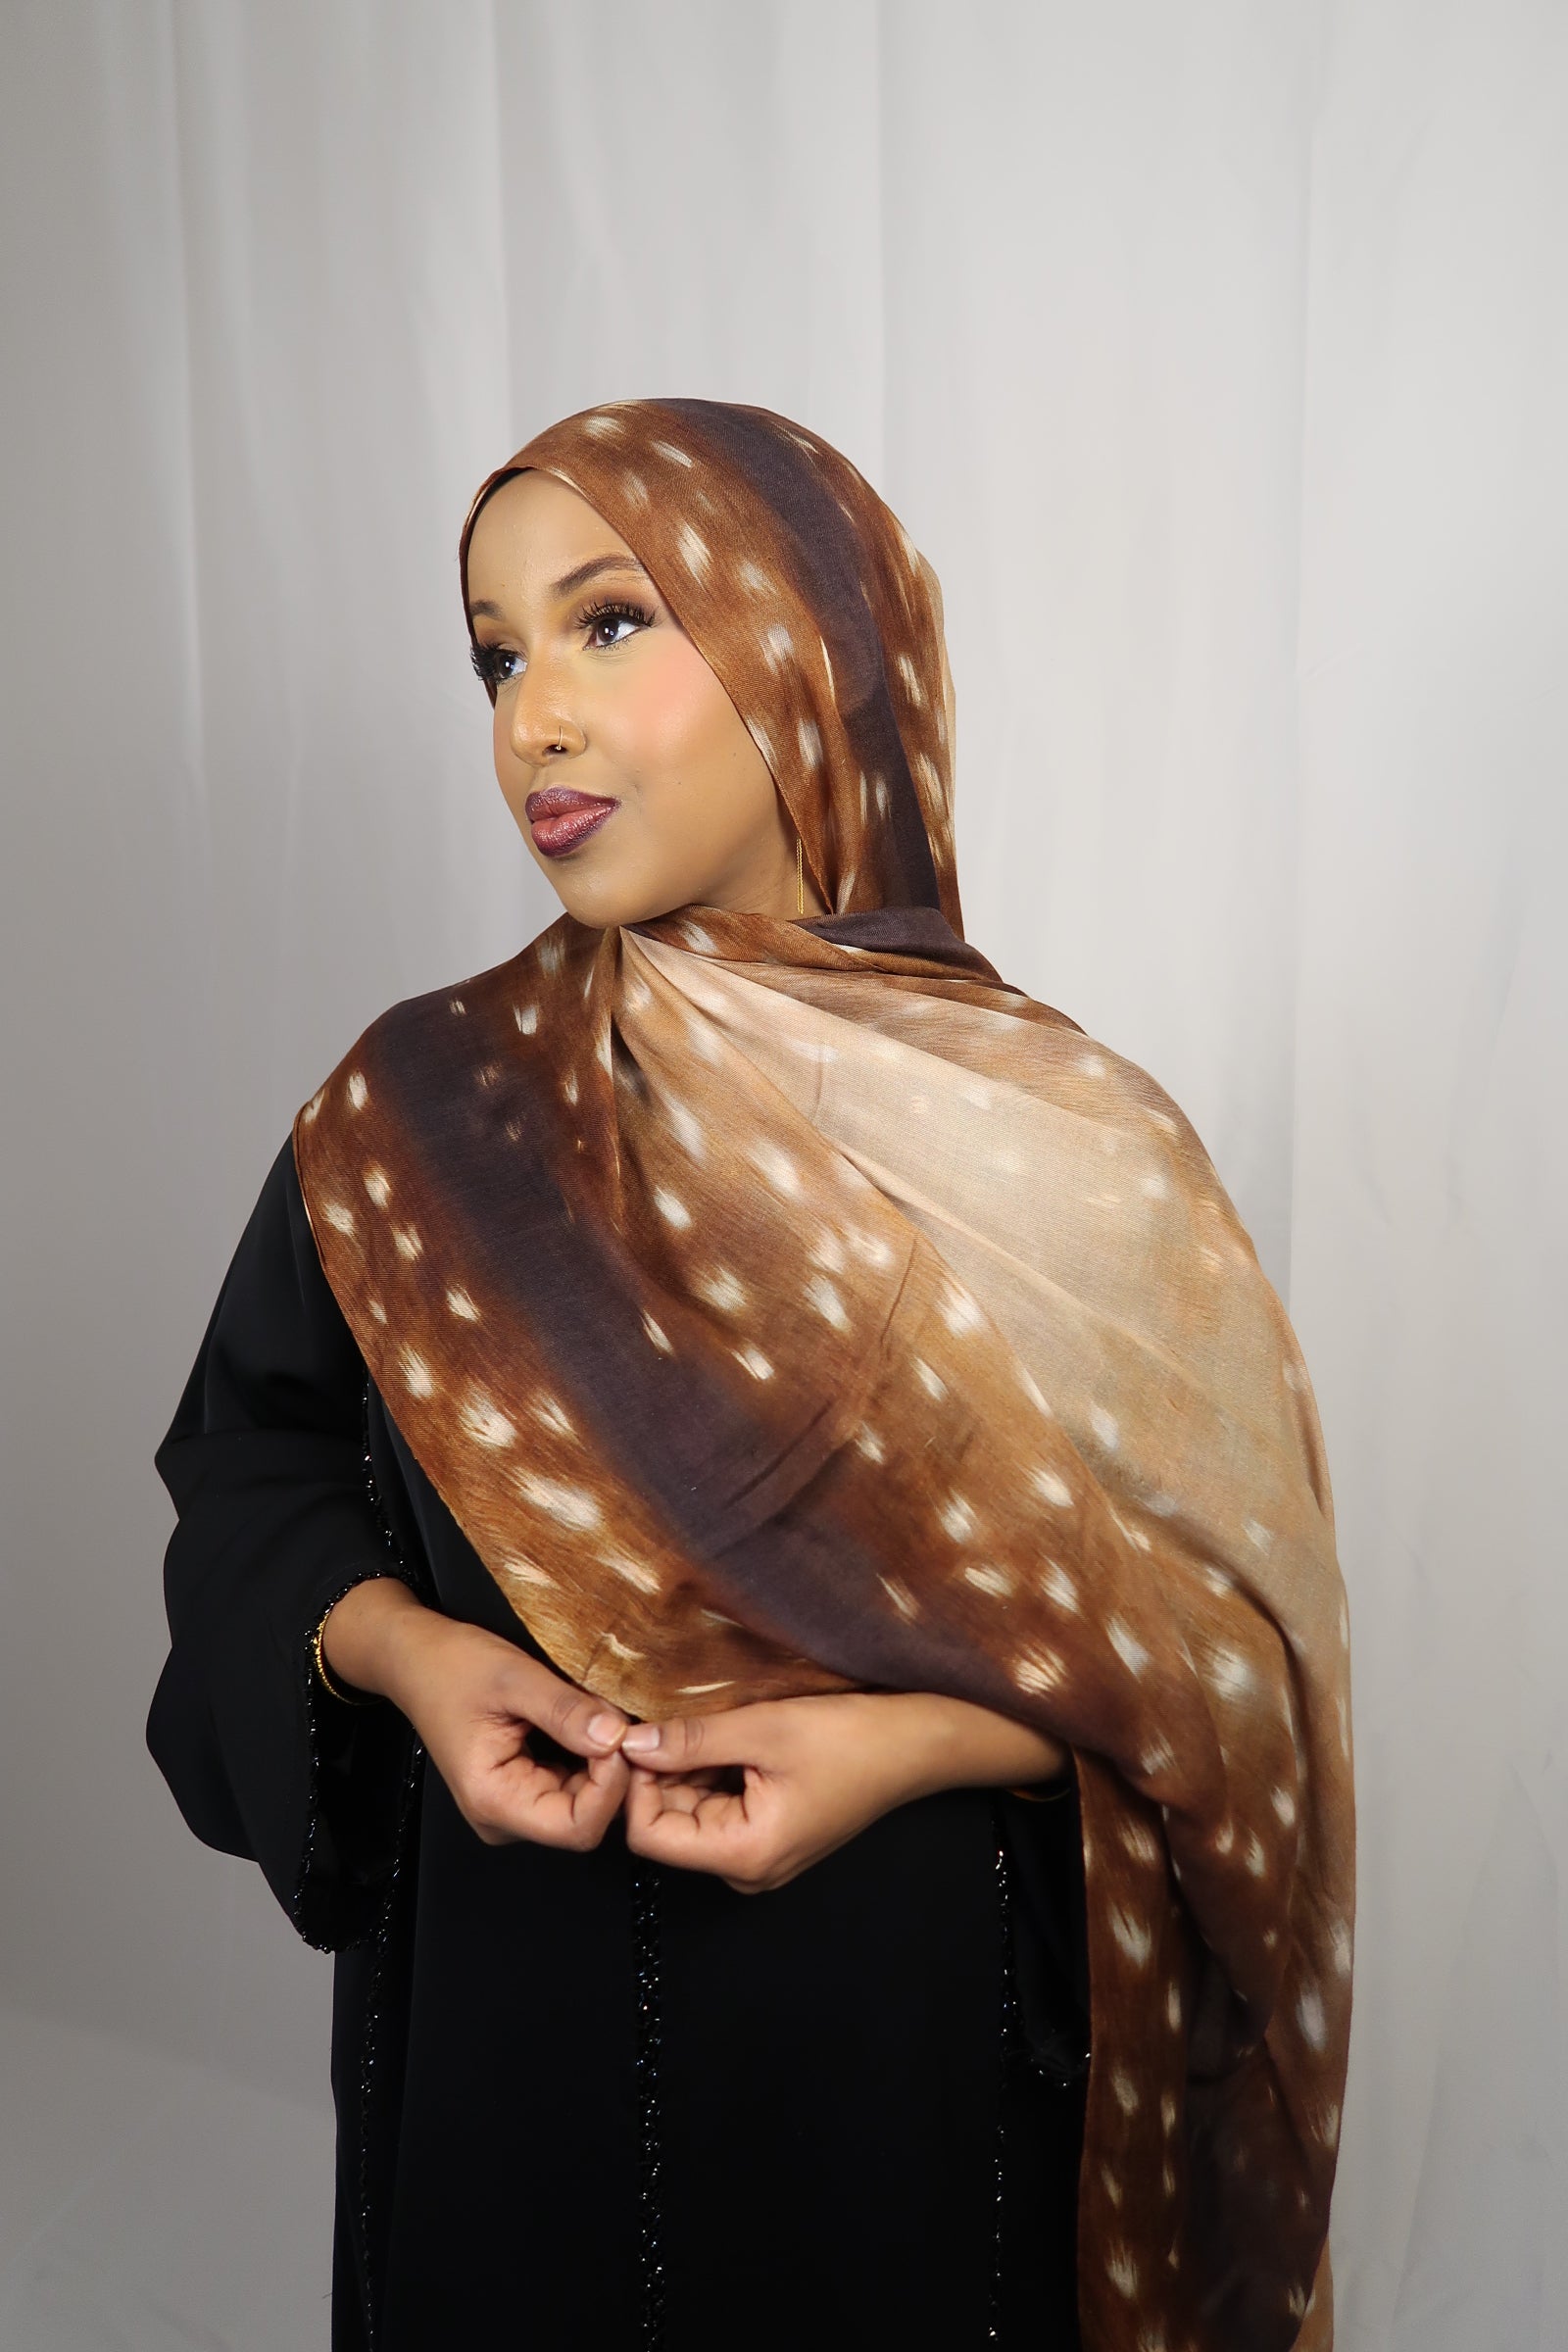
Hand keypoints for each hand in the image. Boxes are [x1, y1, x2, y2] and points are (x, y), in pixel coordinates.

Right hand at [321, 1579, 630, 1850]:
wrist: (417, 1660)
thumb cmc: (452, 1667)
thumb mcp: (514, 1678)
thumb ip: (565, 1711)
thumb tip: (617, 1736)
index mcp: (493, 1801)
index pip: (577, 1828)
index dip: (611, 1788)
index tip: (620, 1737)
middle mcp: (503, 1818)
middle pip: (584, 1820)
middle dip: (613, 1775)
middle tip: (624, 1723)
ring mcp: (514, 1807)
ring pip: (584, 1805)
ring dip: (604, 1766)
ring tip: (608, 1719)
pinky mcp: (524, 1789)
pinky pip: (573, 1787)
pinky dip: (591, 1760)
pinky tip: (594, 1726)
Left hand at [621, 1690, 1066, 1893]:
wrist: (916, 1744)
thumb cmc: (850, 1738)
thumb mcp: (763, 1730)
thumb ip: (690, 1740)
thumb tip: (629, 1744)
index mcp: (743, 1855)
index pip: (649, 1835)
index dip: (637, 1784)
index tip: (641, 1732)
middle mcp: (747, 1870)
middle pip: (669, 1822)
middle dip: (663, 1770)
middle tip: (672, 1715)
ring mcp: (759, 1855)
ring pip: (692, 1809)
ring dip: (689, 1765)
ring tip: (710, 1722)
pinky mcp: (770, 1834)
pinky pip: (720, 1805)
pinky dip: (714, 1769)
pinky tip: (732, 1735)